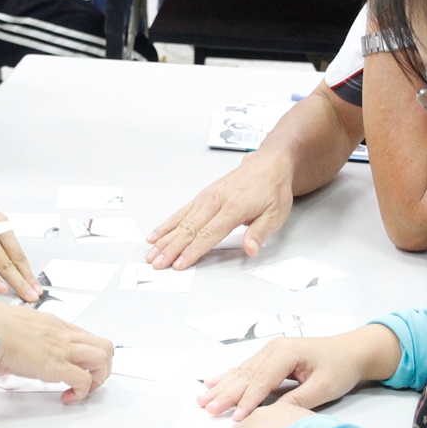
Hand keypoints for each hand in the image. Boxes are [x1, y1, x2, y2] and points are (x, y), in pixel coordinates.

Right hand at [0, 302, 112, 403]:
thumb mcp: (16, 330)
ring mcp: (63, 349)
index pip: (86, 338)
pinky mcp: (57, 366)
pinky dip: (81, 392)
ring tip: (82, 390)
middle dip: (102, 367)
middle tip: (89, 380)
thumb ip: (21, 343)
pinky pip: (84, 380)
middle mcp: (64, 334)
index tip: (79, 367)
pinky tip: (68, 396)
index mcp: (55, 324)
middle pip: (104, 346)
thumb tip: (12, 358)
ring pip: (102, 359)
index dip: (88, 355)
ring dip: (97, 379)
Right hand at [146, 151, 292, 267]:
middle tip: (157, 264)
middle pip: (189, 229)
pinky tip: (155, 235)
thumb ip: (259, 233)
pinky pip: (180, 212)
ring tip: (151, 253)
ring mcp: (206, 197)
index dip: (193, 251)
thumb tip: (250, 249)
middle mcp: (216, 201)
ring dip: (164, 239)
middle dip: (171, 249)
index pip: (209, 234)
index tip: (179, 264)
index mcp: (234, 207)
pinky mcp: (202, 196)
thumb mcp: (276, 213)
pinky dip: (166, 224)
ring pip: (181, 221)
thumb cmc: (272, 189)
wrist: (267, 164)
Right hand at [198, 325, 400, 417]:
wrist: (352, 351)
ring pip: (242, 372)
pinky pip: (246, 369)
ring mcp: (270, 351)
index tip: (236, 418)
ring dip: (222, 386)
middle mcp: (274, 349)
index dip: (248, 401)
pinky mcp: (270, 356)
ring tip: (203, 399)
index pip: (263, 381)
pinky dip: (229, 378)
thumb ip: (297, 401)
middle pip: (246, 375)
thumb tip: (273, 416)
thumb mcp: (323, 388)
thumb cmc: (340, 368)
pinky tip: (213, 383)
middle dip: (226, 394)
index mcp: (286, 353)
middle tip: (207, 409)